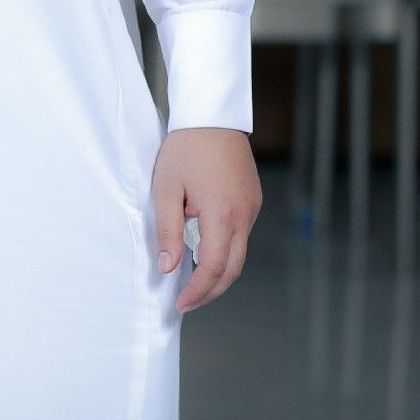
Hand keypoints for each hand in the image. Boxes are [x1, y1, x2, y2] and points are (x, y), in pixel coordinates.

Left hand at [152, 127, 260, 312]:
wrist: (211, 116)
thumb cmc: (185, 149)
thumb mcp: (166, 189)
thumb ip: (167, 231)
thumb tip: (167, 267)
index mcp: (222, 214)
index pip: (214, 268)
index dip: (198, 291)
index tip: (181, 303)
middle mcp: (244, 215)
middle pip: (232, 269)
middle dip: (211, 290)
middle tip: (188, 301)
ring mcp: (252, 207)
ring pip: (239, 253)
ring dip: (218, 270)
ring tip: (192, 279)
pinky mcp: (253, 200)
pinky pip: (241, 234)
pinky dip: (225, 249)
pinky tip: (205, 249)